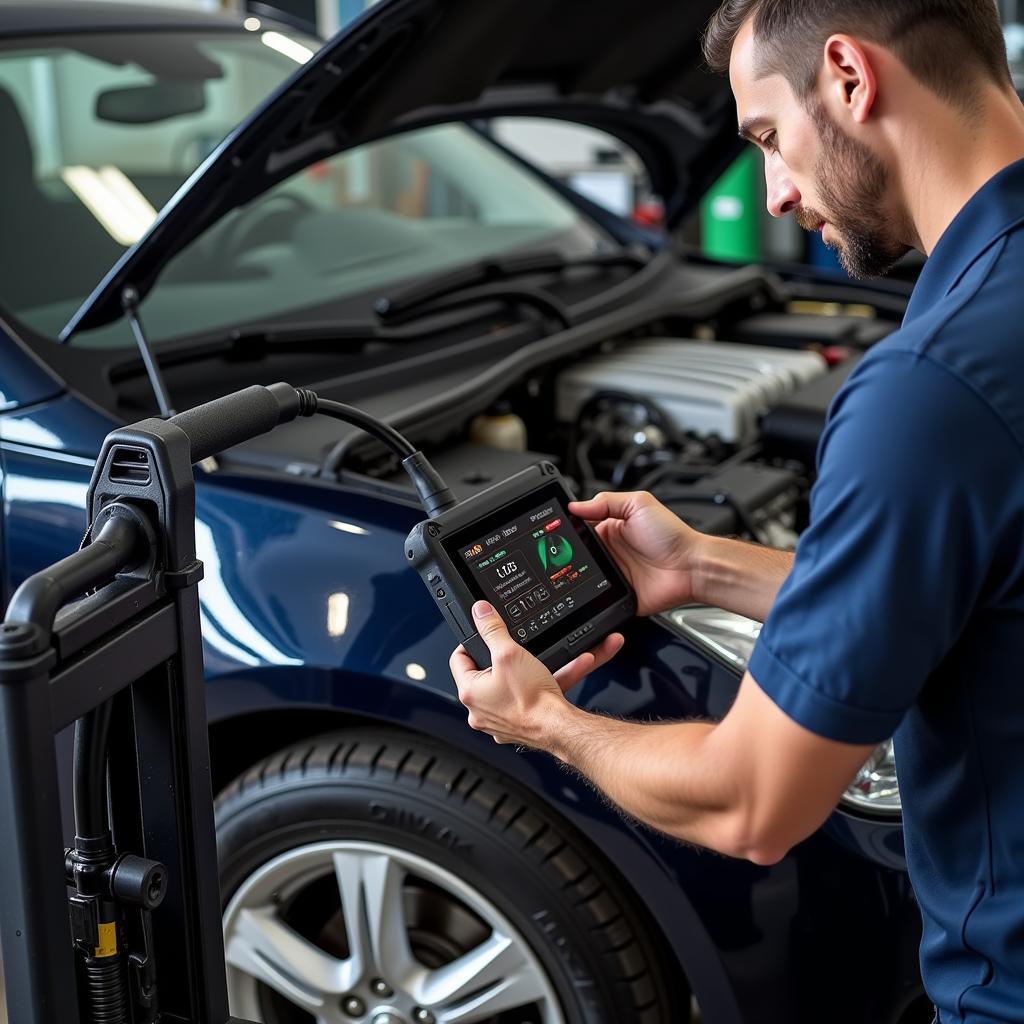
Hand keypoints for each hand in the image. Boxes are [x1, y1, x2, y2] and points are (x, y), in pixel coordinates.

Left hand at [449, 600, 623, 747]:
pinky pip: (528, 698)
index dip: (472, 642)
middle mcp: (480, 711)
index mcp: (469, 693)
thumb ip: (492, 629)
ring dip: (531, 669)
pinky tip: (566, 670)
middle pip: (487, 673)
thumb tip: (480, 612)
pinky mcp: (518, 726)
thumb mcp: (509, 653)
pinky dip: (543, 685)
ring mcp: (499, 720)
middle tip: (518, 650)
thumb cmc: (532, 699)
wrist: (559, 728)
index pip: (459, 659)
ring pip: (513, 685)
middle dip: (507, 658)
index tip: (484, 635)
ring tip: (548, 659)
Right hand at [569, 491, 703, 615]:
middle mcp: (611, 552)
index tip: (557, 529)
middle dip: (569, 554)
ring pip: (584, 577)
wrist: (691, 567)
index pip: (582, 528)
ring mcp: (614, 575)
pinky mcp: (618, 595)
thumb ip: (606, 502)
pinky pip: (598, 598)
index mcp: (612, 529)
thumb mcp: (639, 504)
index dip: (569, 529)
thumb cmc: (672, 535)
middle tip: (562, 553)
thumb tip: (576, 505)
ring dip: (578, 575)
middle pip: (579, 554)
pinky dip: (591, 596)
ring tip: (576, 570)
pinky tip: (589, 590)